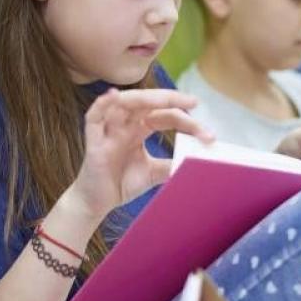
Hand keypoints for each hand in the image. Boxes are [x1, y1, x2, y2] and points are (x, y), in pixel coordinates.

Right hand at [65, 88, 213, 221]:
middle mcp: (125, 124)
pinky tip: (114, 96)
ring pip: (123, 103)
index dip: (186, 120)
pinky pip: (94, 117)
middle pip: (147, 103)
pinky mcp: (93, 140)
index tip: (207, 133)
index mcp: (139, 129)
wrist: (97, 203)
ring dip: (144, 97)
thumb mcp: (155, 173)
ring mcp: (109, 130)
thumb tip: (198, 160)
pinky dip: (102, 104)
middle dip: (170, 100)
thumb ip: (172, 164)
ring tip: (166, 98)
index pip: (164, 116)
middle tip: (192, 103)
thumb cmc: (122, 184)